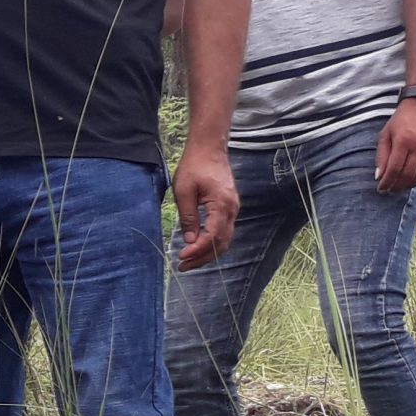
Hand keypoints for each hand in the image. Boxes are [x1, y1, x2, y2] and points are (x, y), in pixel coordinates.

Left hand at [170, 146, 237, 271]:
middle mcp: (232, 209)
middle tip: (183, 266)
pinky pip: (224, 231)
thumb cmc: (194, 166)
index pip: (212, 236)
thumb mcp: (184, 191)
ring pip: (225, 239)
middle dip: (203, 258)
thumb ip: (188, 216)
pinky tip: (198, 247)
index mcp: (221, 204)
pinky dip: (212, 243)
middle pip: (222, 243)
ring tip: (189, 261)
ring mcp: (233, 208)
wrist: (209, 149)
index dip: (197, 250)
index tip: (181, 256)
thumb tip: (189, 240)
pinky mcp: (229, 207)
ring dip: (208, 253)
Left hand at [375, 100, 415, 193]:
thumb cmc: (401, 119)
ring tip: (402, 186)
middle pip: (408, 174)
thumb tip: (380, 176)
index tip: (381, 188)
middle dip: (397, 186)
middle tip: (391, 190)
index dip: (387, 182)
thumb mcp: (386, 134)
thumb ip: (382, 155)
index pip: (394, 168)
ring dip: (410, 184)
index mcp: (403, 140)